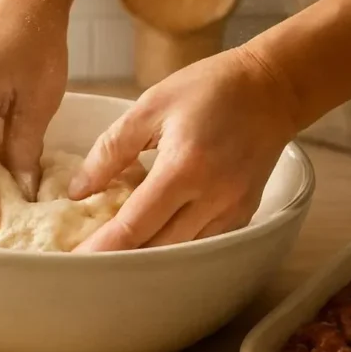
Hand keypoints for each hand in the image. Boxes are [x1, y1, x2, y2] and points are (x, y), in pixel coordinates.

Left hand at [70, 46, 298, 251]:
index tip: (76, 261)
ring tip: (116, 256)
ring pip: (180, 253)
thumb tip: (78, 191)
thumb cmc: (210, 89)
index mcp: (183, 167)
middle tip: (88, 262)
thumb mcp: (151, 106)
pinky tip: (153, 241)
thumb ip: (111, 149)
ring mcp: (230, 211)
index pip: (134, 224)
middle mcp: (211, 197)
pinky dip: (174, 247)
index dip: (102, 248)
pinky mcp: (241, 216)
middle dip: (120, 260)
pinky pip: (201, 245)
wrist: (273, 88)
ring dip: (147, 258)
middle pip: (156, 249)